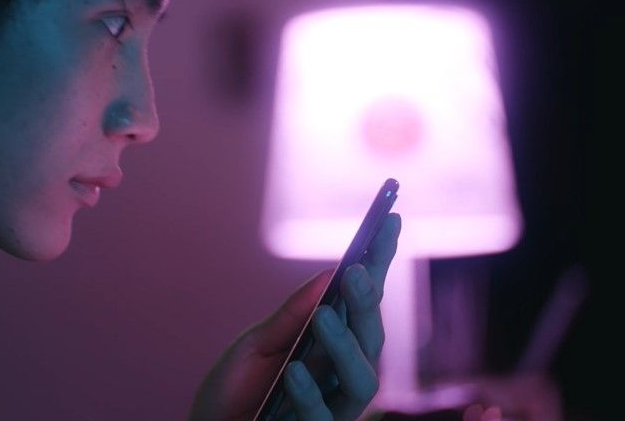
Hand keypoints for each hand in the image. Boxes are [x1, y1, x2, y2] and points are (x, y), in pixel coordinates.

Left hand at [189, 213, 400, 420]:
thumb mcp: (256, 343)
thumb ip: (292, 315)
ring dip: (344, 346)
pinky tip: (293, 369)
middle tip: (355, 271)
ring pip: (362, 381)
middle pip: (371, 339)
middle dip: (365, 304)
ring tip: (323, 317)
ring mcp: (331, 409)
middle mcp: (340, 376)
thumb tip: (330, 274)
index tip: (390, 222)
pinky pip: (322, 417)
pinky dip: (309, 392)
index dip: (379, 266)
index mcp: (332, 347)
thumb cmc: (234, 389)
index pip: (363, 304)